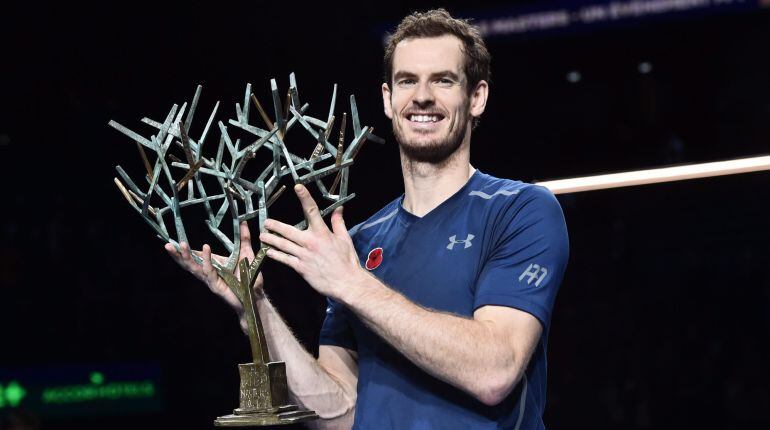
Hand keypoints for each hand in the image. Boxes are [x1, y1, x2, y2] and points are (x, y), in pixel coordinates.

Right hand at [164, 221, 263, 313]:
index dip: (184, 250)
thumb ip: (243, 238)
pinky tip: (205, 248)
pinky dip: (206, 260)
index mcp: (212, 265)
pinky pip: (209, 271)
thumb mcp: (246, 253)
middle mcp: (208, 273)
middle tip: (168, 244)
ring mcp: (211, 280)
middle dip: (177, 254)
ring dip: (187, 256)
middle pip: (188, 263)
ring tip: (181, 245)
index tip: (174, 241)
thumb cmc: (250, 277)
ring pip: (195, 267)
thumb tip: (243, 221)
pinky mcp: (216, 285)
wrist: (256, 295)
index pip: (194, 256)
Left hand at [259, 184, 364, 300]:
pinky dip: (276, 255)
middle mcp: (311, 242)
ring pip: (283, 245)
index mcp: (322, 233)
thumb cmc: (347, 261)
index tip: (298, 187)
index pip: (312, 210)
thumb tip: (339, 209)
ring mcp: (304, 255)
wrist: (346, 282)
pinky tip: (269, 252)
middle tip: (266, 223)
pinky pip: (285, 259)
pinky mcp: (301, 268)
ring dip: (271, 240)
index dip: (305, 197)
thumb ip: (339, 222)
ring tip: (262, 236)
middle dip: (275, 226)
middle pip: (289, 230)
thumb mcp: (345, 239)